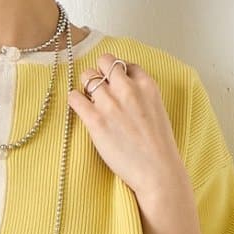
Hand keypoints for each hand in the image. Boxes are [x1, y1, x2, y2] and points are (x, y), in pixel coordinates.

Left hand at [66, 55, 189, 204]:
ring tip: (89, 101)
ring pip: (87, 76)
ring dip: (86, 86)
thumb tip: (126, 93)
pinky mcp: (95, 121)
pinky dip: (74, 99)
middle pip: (105, 62)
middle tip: (99, 90)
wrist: (157, 172)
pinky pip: (74, 97)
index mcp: (146, 84)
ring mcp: (110, 103)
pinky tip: (78, 107)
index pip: (125, 64)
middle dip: (100, 73)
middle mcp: (127, 88)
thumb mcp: (157, 111)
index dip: (118, 73)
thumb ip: (142, 96)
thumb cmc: (159, 149)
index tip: (115, 85)